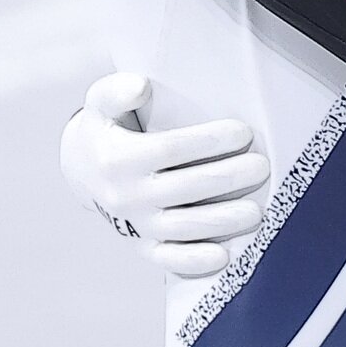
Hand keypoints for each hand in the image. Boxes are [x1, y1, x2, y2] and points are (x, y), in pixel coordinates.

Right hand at [60, 74, 269, 277]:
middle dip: (226, 179)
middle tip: (262, 167)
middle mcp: (126, 195)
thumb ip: (117, 90)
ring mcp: (135, 224)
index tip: (243, 131)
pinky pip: (168, 258)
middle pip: (184, 189)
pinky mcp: (142, 245)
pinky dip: (194, 261)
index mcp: (118, 158)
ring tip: (256, 211)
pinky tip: (224, 256)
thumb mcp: (100, 102)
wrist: (83, 170)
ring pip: (182, 227)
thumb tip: (140, 86)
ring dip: (221, 222)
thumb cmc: (106, 128)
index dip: (207, 142)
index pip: (170, 150)